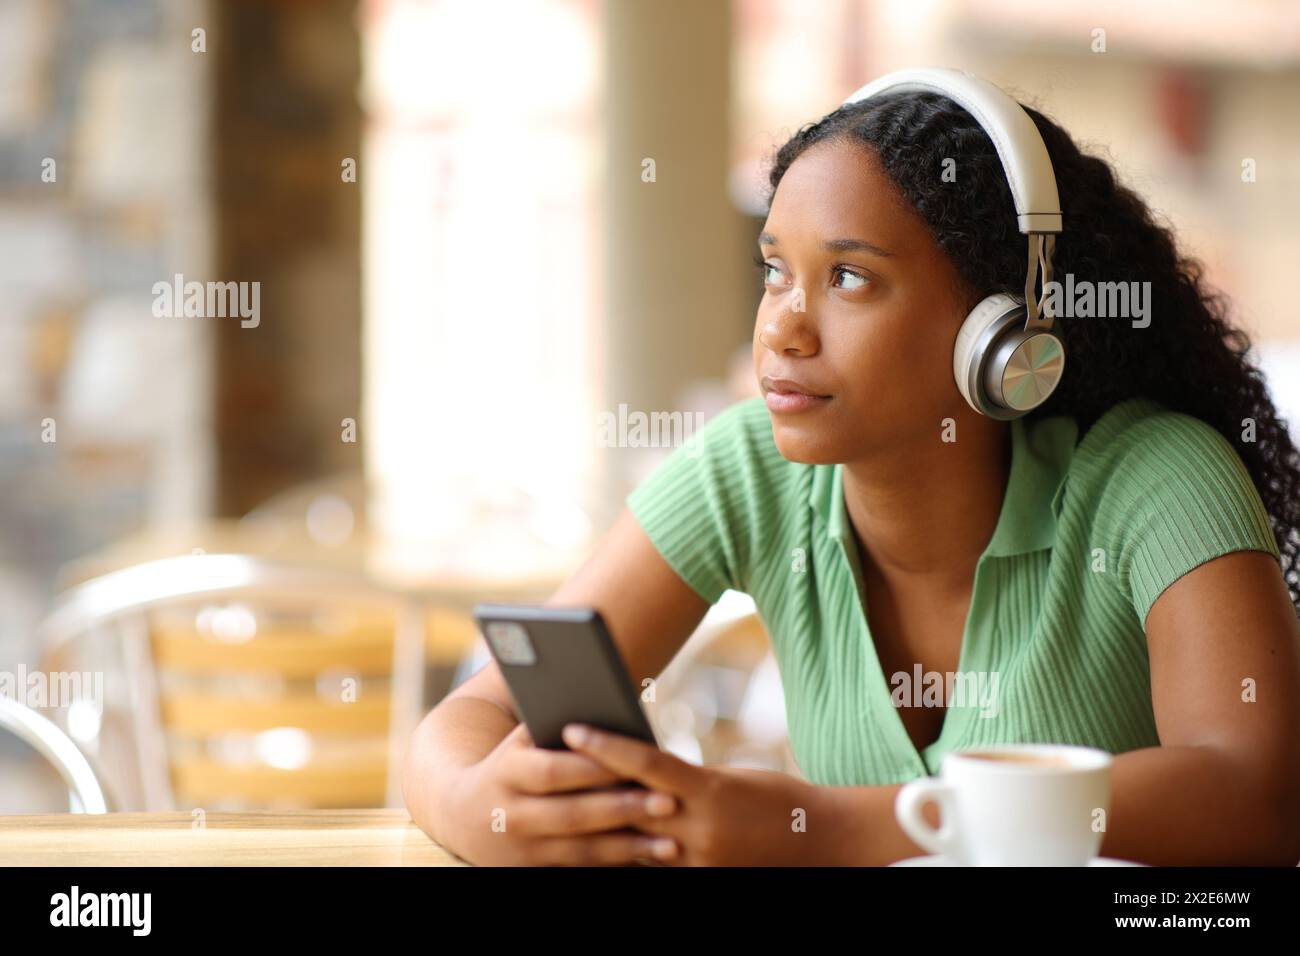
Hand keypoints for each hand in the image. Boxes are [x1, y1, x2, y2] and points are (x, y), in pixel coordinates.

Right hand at [436, 722, 682, 865]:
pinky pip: (581, 869)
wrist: (461, 814)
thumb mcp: (520, 741)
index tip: (635, 763)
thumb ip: (553, 725)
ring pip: (581, 851)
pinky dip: (616, 864)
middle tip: (668, 802)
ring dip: (628, 847)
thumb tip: (604, 701)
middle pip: (573, 814)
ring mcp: (521, 849)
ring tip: (672, 842)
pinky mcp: (532, 872)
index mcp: (507, 772)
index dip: (592, 768)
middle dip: (623, 809)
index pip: (553, 771)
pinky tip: (648, 859)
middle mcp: (511, 815)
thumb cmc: (510, 763)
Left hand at [561, 723, 838, 864]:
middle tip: (553, 767)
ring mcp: (701, 863)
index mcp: (710, 791)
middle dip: (592, 788)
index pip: (646, 764)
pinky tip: (607, 843)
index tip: (573, 727)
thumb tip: (639, 769)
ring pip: (636, 844)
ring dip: (605, 826)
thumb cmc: (777, 798)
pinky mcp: (703, 882)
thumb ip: (685, 779)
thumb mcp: (729, 778)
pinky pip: (655, 868)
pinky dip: (633, 853)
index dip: (606, 745)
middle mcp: (701, 830)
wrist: (822, 841)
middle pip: (631, 807)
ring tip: (569, 806)